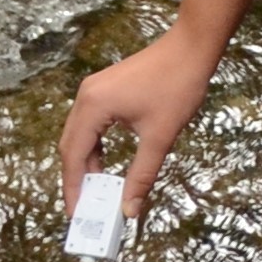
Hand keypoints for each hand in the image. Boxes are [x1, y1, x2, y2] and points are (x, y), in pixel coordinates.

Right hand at [57, 24, 222, 218]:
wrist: (191, 48)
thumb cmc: (177, 86)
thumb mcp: (160, 138)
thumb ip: (141, 176)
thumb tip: (130, 208)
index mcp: (93, 106)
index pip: (73, 155)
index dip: (73, 187)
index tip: (76, 213)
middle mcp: (86, 96)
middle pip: (70, 145)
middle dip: (77, 178)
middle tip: (85, 207)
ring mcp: (94, 90)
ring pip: (80, 135)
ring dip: (87, 162)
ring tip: (98, 190)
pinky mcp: (104, 89)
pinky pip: (91, 123)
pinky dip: (95, 146)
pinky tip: (106, 163)